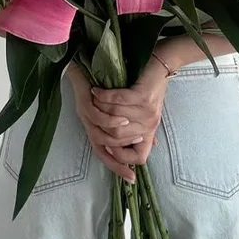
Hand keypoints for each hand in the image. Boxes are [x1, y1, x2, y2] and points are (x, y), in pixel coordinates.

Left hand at [67, 65, 142, 182]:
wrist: (97, 60)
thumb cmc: (114, 84)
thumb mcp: (128, 107)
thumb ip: (136, 125)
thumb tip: (153, 143)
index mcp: (98, 128)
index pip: (105, 155)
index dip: (117, 167)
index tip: (131, 178)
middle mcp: (89, 126)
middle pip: (103, 150)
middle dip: (121, 156)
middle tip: (138, 155)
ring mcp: (86, 116)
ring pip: (102, 135)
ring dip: (120, 137)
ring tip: (137, 136)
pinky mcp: (85, 105)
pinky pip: (98, 118)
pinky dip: (111, 121)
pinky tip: (124, 120)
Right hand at [89, 60, 168, 168]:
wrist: (161, 66)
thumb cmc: (149, 89)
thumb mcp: (145, 114)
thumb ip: (136, 131)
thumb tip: (127, 155)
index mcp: (150, 132)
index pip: (137, 157)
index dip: (119, 157)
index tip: (104, 146)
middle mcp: (150, 125)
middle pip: (116, 135)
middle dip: (100, 125)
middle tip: (91, 114)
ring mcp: (147, 112)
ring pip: (113, 116)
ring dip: (99, 106)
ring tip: (92, 100)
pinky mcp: (142, 97)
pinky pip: (116, 100)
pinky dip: (103, 96)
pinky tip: (96, 91)